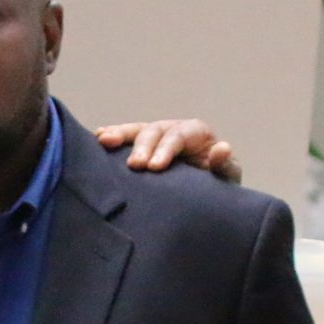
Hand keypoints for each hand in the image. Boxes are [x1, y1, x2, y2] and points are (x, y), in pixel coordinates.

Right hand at [96, 119, 241, 182]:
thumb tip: (222, 148)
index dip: (165, 149)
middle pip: (154, 131)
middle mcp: (173, 129)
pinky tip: (97, 138)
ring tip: (103, 141)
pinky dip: (112, 136)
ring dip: (119, 135)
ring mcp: (155, 137)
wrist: (205, 195)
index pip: (177, 136)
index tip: (154, 168)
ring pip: (136, 131)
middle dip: (141, 146)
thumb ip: (224, 164)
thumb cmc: (217, 184)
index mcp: (195, 133)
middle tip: (133, 166)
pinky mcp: (141, 147)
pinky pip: (124, 138)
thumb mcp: (227, 176)